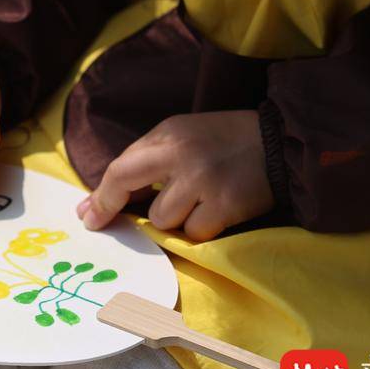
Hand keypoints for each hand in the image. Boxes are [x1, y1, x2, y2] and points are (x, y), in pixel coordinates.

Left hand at [76, 111, 273, 240]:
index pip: (120, 167)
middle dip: (113, 207)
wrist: (280, 143)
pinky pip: (193, 233)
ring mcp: (203, 180)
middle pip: (126, 184)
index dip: (100, 195)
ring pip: (162, 219)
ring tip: (199, 201)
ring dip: (175, 218)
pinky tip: (218, 211)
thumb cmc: (224, 141)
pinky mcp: (225, 205)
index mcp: (167, 135)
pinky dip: (201, 229)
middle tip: (110, 223)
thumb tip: (94, 205)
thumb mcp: (181, 136)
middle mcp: (181, 154)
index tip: (88, 217)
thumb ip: (143, 163)